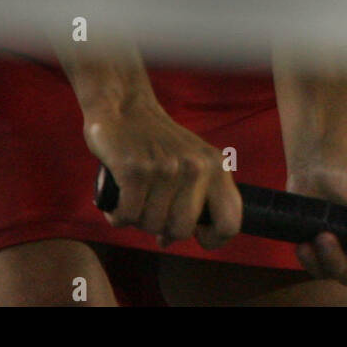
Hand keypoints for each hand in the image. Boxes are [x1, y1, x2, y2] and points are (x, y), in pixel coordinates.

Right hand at [85, 96, 240, 250]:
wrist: (125, 106)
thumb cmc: (156, 141)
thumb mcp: (188, 163)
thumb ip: (190, 201)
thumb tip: (168, 241)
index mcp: (216, 167)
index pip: (230, 222)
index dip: (212, 239)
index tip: (195, 235)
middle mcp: (196, 167)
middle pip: (182, 230)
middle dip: (162, 227)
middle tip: (152, 208)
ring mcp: (166, 168)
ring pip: (152, 225)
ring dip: (137, 218)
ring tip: (134, 196)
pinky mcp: (136, 170)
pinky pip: (127, 216)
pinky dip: (117, 215)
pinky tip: (117, 201)